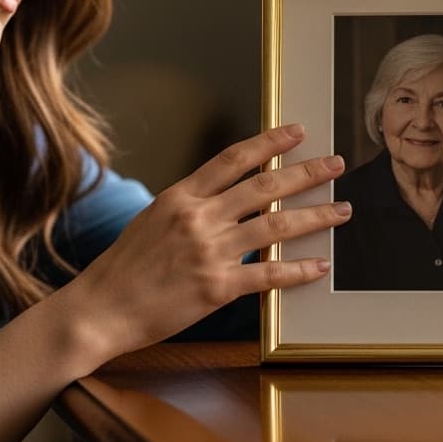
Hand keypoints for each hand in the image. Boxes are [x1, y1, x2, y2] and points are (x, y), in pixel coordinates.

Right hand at [62, 124, 345, 358]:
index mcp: (181, 196)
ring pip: (276, 227)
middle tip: (336, 164)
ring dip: (315, 216)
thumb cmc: (123, 268)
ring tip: (342, 210)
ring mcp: (210, 252)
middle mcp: (199, 218)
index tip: (297, 132)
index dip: (270, 143)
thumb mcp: (152, 219)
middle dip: (307, 172)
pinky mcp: (217, 288)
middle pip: (266, 187)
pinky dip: (299, 270)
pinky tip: (320, 266)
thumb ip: (190, 206)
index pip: (234, 159)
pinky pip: (269, 275)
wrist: (101, 309)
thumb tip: (224, 198)